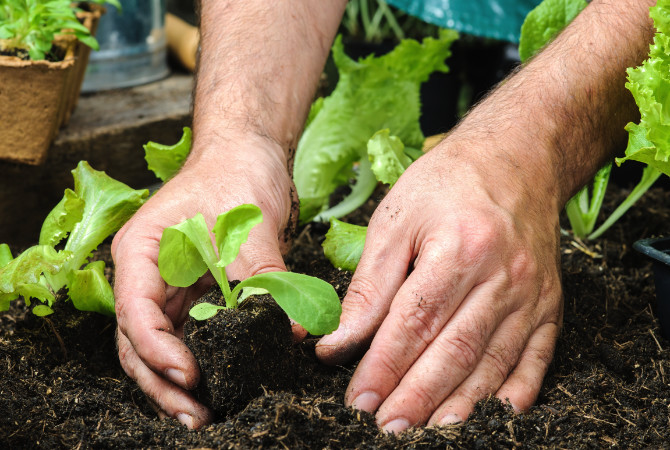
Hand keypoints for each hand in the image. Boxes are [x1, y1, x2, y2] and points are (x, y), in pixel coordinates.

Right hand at [112, 134, 296, 428]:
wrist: (249, 155)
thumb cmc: (238, 173)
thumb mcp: (250, 223)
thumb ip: (266, 277)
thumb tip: (292, 330)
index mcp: (141, 251)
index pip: (135, 310)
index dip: (157, 349)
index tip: (190, 374)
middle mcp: (148, 276)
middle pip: (139, 341)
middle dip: (162, 382)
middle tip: (195, 415)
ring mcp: (170, 290)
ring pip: (162, 348)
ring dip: (177, 383)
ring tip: (203, 415)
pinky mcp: (197, 298)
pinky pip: (193, 338)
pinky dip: (203, 364)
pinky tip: (220, 387)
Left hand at [316, 139, 562, 431]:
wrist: (515, 159)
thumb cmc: (447, 184)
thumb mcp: (396, 220)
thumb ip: (370, 284)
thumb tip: (339, 341)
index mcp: (459, 248)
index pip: (414, 323)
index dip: (384, 366)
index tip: (358, 399)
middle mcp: (502, 276)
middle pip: (454, 351)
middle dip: (416, 397)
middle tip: (386, 429)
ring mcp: (532, 295)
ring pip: (492, 363)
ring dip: (459, 405)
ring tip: (427, 433)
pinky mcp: (550, 305)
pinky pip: (536, 359)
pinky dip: (515, 393)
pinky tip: (491, 416)